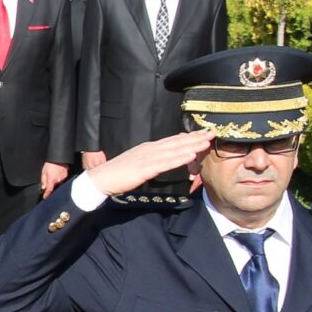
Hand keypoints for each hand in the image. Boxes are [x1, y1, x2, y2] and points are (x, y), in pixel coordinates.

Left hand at [40, 161, 69, 193]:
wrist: (58, 158)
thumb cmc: (50, 164)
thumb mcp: (44, 172)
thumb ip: (43, 181)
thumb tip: (43, 187)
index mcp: (51, 180)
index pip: (49, 191)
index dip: (47, 195)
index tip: (45, 197)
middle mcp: (58, 181)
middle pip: (54, 188)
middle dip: (52, 187)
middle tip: (50, 182)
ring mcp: (63, 178)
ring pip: (59, 184)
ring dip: (56, 182)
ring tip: (54, 175)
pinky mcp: (66, 176)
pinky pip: (62, 180)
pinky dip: (59, 178)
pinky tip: (57, 174)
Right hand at [80, 130, 212, 198]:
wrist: (100, 179)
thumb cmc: (116, 174)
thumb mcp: (137, 164)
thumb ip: (150, 161)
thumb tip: (162, 161)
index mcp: (148, 148)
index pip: (172, 140)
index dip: (188, 136)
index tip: (203, 133)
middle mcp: (149, 149)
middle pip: (176, 142)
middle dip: (195, 137)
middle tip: (212, 132)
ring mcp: (147, 158)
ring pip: (174, 150)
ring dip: (192, 145)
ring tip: (207, 141)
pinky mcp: (145, 168)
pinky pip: (166, 163)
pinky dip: (179, 158)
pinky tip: (191, 155)